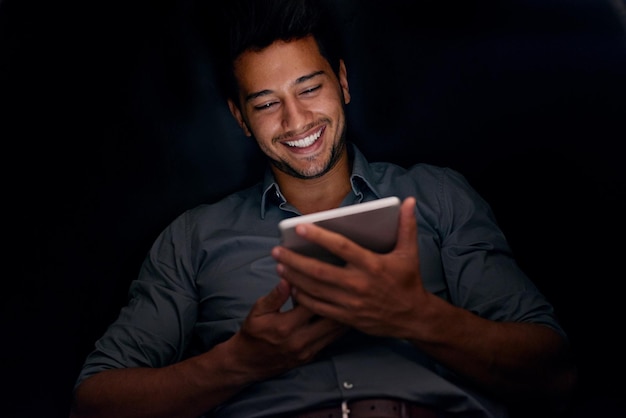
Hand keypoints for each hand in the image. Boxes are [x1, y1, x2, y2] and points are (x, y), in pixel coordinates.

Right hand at [229, 278, 346, 379]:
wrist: (249, 363)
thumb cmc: (253, 333)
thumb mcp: (258, 310)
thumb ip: (275, 296)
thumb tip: (288, 278)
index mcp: (285, 326)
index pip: (311, 302)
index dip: (321, 288)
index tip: (328, 275)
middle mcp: (300, 340)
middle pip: (330, 318)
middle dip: (340, 301)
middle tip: (347, 285)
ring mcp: (308, 350)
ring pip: (336, 331)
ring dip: (344, 314)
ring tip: (351, 297)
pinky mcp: (312, 356)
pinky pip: (332, 340)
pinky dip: (339, 326)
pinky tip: (344, 314)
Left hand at [271, 197, 428, 338]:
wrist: (413, 318)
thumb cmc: (408, 281)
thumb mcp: (410, 252)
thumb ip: (407, 225)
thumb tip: (410, 201)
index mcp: (372, 265)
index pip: (341, 247)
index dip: (320, 236)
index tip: (301, 227)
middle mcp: (359, 284)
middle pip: (319, 271)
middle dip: (295, 260)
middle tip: (277, 250)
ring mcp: (351, 303)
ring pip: (315, 289)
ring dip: (294, 278)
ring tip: (279, 266)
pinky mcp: (347, 317)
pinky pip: (319, 307)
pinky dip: (303, 298)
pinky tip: (292, 288)